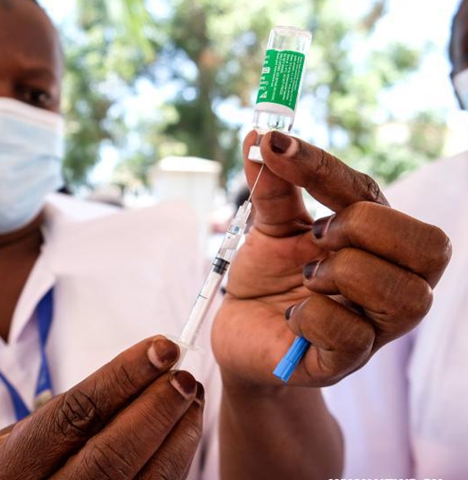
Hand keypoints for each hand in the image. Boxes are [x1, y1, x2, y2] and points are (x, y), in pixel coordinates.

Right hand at [0, 336, 204, 479]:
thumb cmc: (27, 467)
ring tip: (192, 396)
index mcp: (16, 463)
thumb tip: (144, 367)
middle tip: (184, 376)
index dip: (123, 378)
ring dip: (178, 434)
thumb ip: (69, 410)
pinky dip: (177, 457)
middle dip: (156, 409)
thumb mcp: (24, 436)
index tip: (160, 348)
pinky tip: (185, 428)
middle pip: (112, 453)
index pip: (75, 414)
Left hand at [212, 131, 451, 387]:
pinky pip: (354, 336)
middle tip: (317, 234)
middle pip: (431, 247)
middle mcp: (389, 283)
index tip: (278, 146)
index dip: (325, 168)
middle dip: (367, 227)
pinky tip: (293, 315)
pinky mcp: (343, 363)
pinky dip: (316, 315)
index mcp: (376, 242)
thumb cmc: (265, 279)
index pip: (375, 195)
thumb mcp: (267, 228)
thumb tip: (259, 134)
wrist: (237, 334)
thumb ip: (271, 187)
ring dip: (347, 273)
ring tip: (308, 277)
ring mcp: (373, 328)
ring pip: (407, 296)